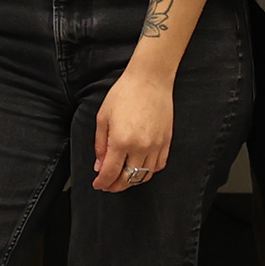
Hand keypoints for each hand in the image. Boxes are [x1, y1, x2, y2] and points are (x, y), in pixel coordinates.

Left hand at [92, 69, 175, 191]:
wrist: (150, 79)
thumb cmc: (125, 93)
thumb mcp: (103, 117)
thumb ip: (100, 144)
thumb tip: (99, 166)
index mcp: (121, 141)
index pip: (111, 173)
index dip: (102, 182)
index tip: (98, 184)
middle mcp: (140, 147)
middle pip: (128, 179)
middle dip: (115, 186)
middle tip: (108, 185)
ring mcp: (156, 146)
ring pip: (144, 175)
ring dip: (132, 180)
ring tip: (123, 177)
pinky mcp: (166, 142)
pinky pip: (158, 166)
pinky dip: (148, 171)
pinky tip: (140, 167)